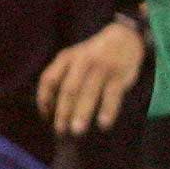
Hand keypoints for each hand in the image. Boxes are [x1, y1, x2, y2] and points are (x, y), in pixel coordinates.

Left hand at [36, 20, 146, 136]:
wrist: (125, 37)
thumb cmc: (93, 55)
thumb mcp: (74, 58)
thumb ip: (61, 76)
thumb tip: (49, 109)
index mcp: (67, 57)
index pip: (49, 79)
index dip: (44, 99)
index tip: (45, 117)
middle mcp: (82, 62)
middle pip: (69, 89)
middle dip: (63, 111)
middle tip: (60, 131)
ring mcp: (102, 68)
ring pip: (89, 92)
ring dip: (82, 112)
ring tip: (77, 131)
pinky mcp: (119, 75)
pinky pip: (112, 95)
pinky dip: (108, 110)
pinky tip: (104, 124)